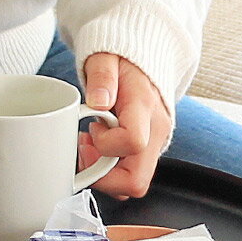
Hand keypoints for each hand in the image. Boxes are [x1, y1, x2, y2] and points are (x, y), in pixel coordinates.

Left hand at [79, 53, 171, 199]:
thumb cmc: (121, 60)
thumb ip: (102, 76)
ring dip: (104, 173)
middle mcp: (155, 131)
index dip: (104, 145)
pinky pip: (131, 174)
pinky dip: (109, 169)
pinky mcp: (148, 149)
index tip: (91, 130)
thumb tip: (98, 101)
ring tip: (89, 144)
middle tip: (86, 150)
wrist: (141, 59)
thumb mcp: (105, 57)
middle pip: (137, 179)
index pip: (133, 143)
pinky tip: (97, 146)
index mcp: (143, 107)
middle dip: (103, 176)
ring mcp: (155, 143)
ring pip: (134, 183)